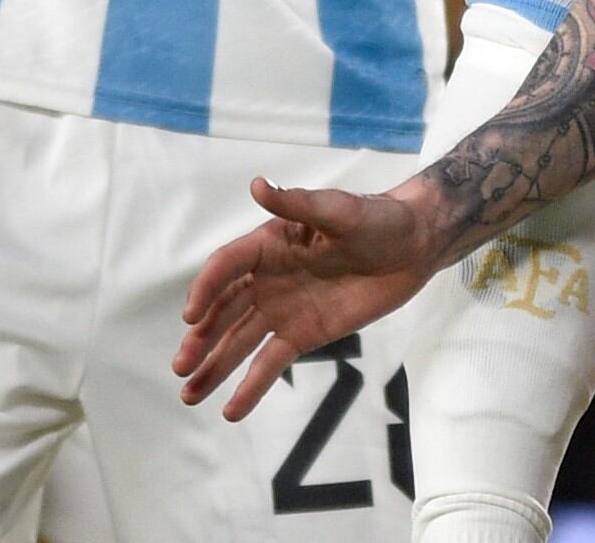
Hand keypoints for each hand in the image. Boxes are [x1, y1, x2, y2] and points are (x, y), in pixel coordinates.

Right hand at [176, 179, 440, 418]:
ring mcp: (281, 310)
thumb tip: (257, 184)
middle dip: (201, 338)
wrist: (414, 247)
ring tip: (189, 396)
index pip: (226, 267)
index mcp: (268, 244)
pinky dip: (250, 387)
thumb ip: (299, 204)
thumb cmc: (377, 219)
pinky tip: (230, 411)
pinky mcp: (302, 336)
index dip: (206, 289)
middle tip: (180, 366)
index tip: (191, 316)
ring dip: (213, 368)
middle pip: (224, 311)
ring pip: (239, 342)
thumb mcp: (340, 210)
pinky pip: (270, 364)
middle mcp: (266, 279)